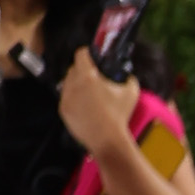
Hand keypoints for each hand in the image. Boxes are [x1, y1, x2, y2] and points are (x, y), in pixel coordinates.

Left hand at [58, 46, 137, 160]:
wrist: (108, 141)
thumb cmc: (119, 116)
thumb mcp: (131, 92)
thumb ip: (129, 78)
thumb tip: (127, 76)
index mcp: (88, 75)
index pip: (81, 54)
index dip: (88, 53)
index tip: (93, 57)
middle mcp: (73, 84)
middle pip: (73, 68)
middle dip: (82, 70)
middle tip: (93, 78)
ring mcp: (66, 98)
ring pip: (68, 83)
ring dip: (76, 84)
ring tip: (88, 94)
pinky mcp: (64, 110)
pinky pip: (66, 98)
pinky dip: (73, 99)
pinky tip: (84, 106)